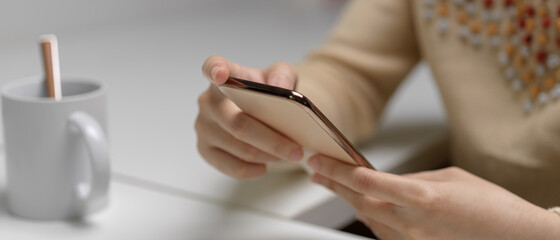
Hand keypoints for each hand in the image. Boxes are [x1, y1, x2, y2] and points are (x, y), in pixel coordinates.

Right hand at [195, 56, 302, 178]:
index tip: (220, 74)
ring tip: (289, 156)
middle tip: (296, 150)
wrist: (263, 111)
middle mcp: (208, 101)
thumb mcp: (282, 76)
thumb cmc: (269, 91)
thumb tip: (280, 87)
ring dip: (266, 155)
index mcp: (224, 75)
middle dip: (271, 140)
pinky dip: (251, 169)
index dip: (215, 70)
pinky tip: (265, 166)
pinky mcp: (205, 149)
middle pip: (238, 123)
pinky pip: (229, 166)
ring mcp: (204, 126)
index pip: (214, 67)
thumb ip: (282, 75)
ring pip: (237, 147)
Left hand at [308, 155, 559, 239]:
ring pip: (366, 217)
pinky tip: (363, 206)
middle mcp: (410, 221)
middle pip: (357, 199)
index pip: (365, 180)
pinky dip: (369, 216)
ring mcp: (410, 239)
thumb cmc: (491, 206)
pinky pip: (382, 231)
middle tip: (315, 170)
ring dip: (348, 199)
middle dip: (332, 183)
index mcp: (420, 196)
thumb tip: (391, 180)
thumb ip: (414, 179)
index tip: (319, 160)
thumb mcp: (450, 178)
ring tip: (333, 183)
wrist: (514, 238)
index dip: (336, 169)